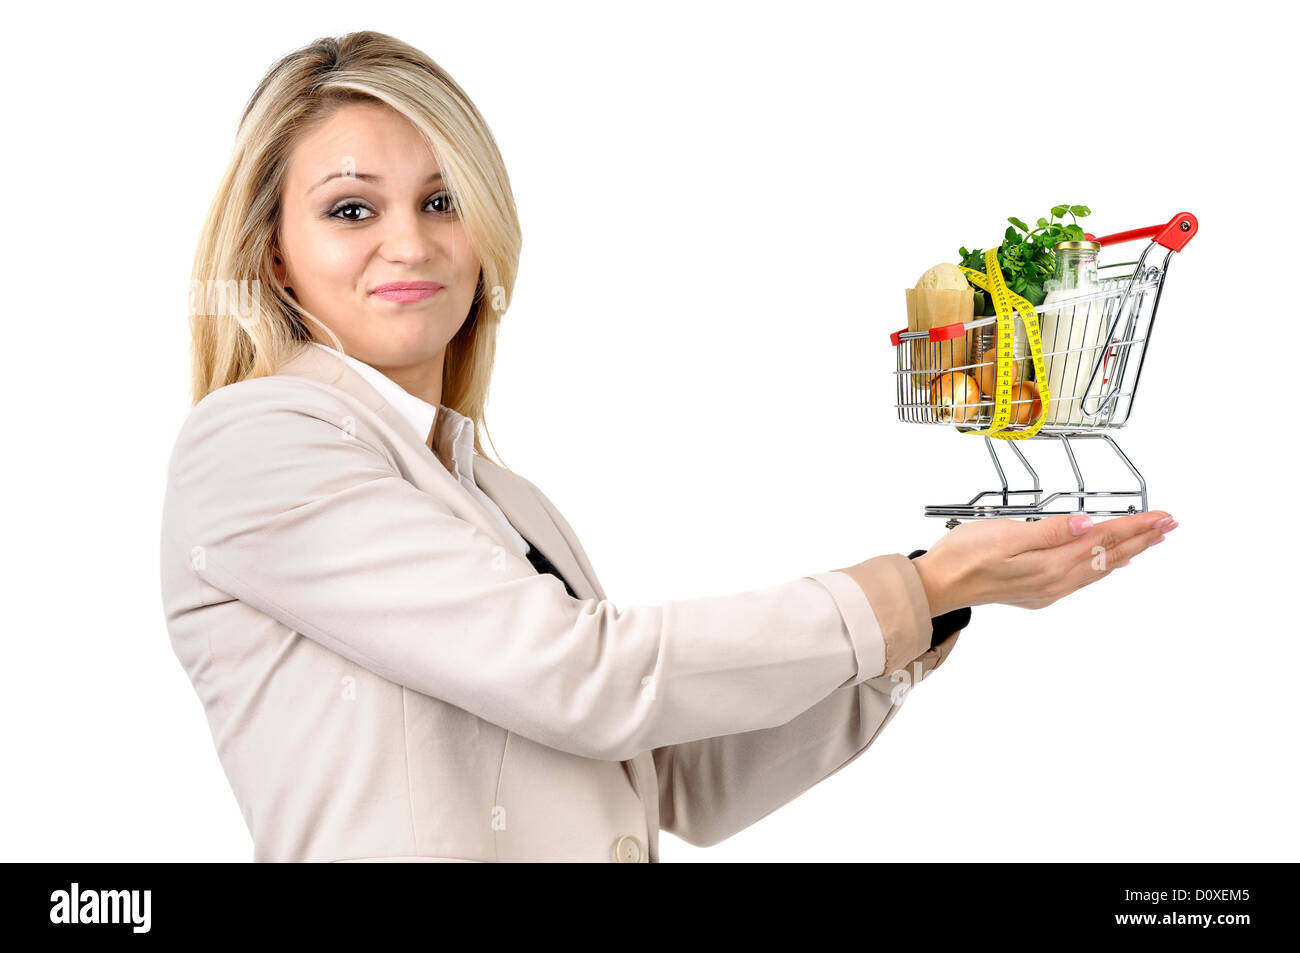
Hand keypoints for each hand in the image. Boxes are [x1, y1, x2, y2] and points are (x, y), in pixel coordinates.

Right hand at [911, 510, 1175, 614]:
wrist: (936, 586)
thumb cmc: (963, 557)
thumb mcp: (1005, 535)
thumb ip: (1050, 531)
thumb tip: (1090, 524)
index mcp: (1051, 565)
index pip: (1103, 540)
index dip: (1135, 526)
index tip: (1161, 516)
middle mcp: (1055, 581)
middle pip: (1108, 557)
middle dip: (1141, 539)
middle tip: (1170, 525)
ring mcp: (1048, 590)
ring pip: (1100, 569)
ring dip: (1128, 552)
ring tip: (1151, 541)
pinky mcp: (1037, 591)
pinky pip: (1084, 578)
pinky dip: (1105, 567)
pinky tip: (1113, 565)